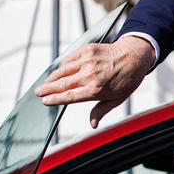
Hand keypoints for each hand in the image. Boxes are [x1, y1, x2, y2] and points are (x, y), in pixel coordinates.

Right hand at [34, 36, 154, 127]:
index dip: (55, 99)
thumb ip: (101, 110)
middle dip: (47, 89)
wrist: (135, 56)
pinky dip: (63, 65)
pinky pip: (70, 59)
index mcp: (95, 89)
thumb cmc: (127, 79)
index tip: (45, 101)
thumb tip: (92, 124)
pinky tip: (59, 70)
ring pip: (63, 70)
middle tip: (38, 92)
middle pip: (62, 83)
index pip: (69, 96)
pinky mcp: (87, 50)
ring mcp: (88, 61)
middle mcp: (89, 75)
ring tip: (45, 83)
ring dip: (52, 77)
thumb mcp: (117, 99)